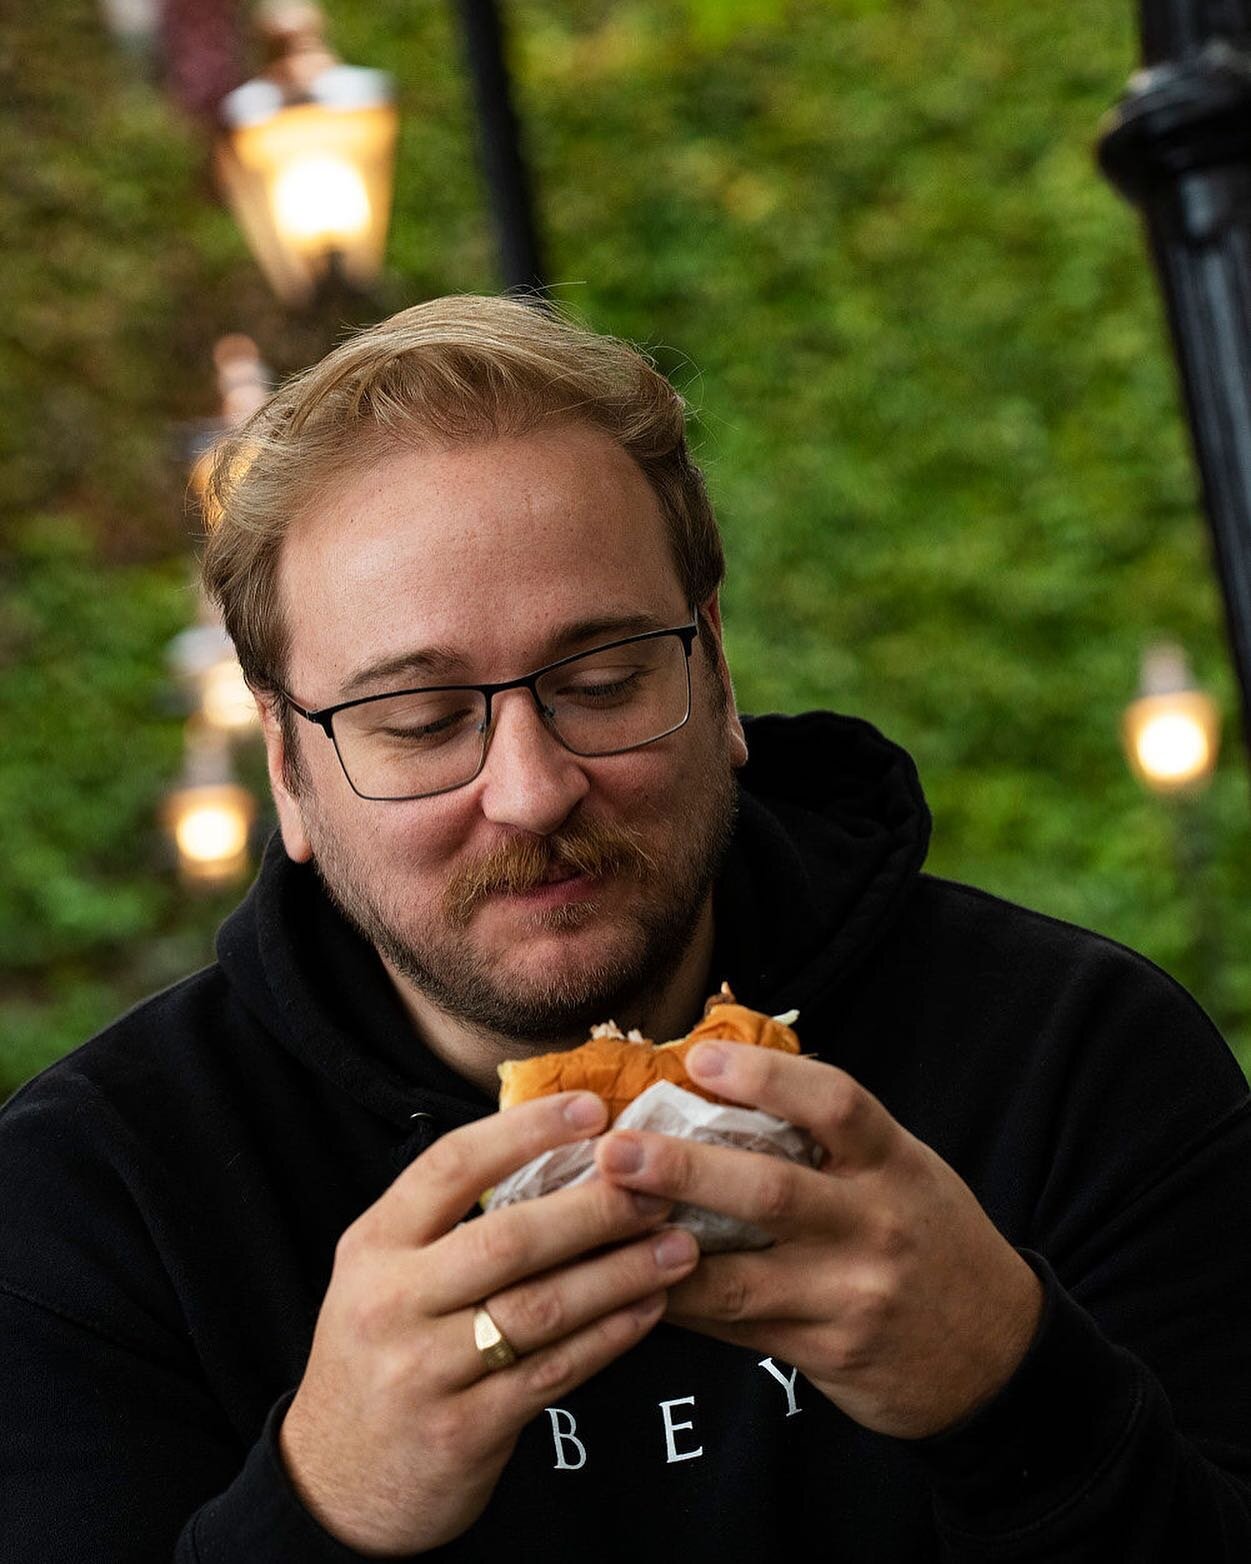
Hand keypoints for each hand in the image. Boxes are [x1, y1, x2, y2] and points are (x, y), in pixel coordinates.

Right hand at [280, 1091, 698, 1555]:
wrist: (337, 1482)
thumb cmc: (381, 1353)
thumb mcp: (384, 1273)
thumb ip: (449, 1222)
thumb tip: (559, 1153)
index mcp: (374, 1244)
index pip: (452, 1166)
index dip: (526, 1131)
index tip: (594, 1108)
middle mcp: (393, 1301)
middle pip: (509, 1239)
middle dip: (595, 1208)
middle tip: (658, 1186)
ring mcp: (424, 1371)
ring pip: (541, 1308)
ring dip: (620, 1273)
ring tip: (677, 1245)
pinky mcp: (463, 1431)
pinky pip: (554, 1371)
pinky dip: (610, 1336)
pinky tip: (650, 1307)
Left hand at [593, 1043, 1042, 1439]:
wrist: (995, 1356)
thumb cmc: (929, 1237)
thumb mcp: (901, 1171)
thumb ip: (832, 1138)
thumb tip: (720, 1085)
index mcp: (895, 1163)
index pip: (837, 1104)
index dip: (766, 1076)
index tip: (698, 1058)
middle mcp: (876, 1225)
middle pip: (774, 1190)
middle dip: (686, 1170)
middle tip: (614, 1149)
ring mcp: (850, 1295)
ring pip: (742, 1276)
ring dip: (661, 1250)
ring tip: (600, 1222)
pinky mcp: (825, 1351)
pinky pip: (737, 1327)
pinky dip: (681, 1303)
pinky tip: (629, 1282)